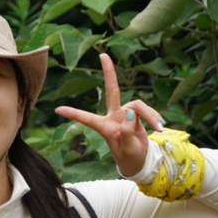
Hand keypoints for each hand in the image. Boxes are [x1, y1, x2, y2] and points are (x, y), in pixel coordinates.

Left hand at [55, 53, 162, 176]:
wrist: (140, 161)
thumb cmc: (130, 158)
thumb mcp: (128, 149)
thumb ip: (127, 132)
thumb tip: (130, 112)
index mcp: (105, 128)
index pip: (87, 119)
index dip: (74, 114)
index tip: (57, 110)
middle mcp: (113, 117)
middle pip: (112, 91)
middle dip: (109, 73)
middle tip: (103, 55)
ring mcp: (125, 114)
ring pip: (138, 105)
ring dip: (150, 115)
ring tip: (159, 127)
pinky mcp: (136, 114)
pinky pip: (146, 110)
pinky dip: (154, 117)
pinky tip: (160, 126)